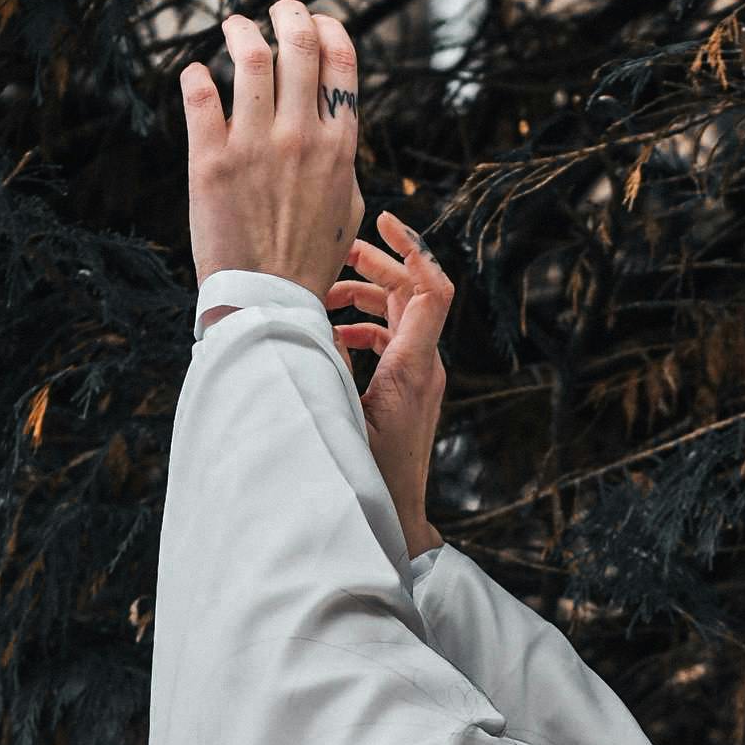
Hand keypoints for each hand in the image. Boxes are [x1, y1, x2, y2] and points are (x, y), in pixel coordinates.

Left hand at [181, 0, 365, 302]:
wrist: (269, 303)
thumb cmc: (309, 261)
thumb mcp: (346, 209)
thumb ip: (341, 160)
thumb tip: (334, 125)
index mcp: (339, 147)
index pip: (342, 61)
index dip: (328, 28)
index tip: (315, 23)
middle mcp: (300, 138)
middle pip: (299, 42)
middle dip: (288, 12)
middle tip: (275, 10)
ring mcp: (255, 146)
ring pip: (250, 54)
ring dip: (241, 29)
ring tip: (234, 28)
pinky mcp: (211, 160)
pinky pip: (199, 92)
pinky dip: (196, 74)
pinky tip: (198, 76)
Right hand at [323, 210, 455, 552]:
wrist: (397, 521)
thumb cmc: (369, 478)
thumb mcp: (341, 417)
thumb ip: (330, 367)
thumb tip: (312, 324)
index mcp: (414, 368)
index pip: (431, 291)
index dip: (412, 251)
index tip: (383, 223)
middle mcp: (426, 368)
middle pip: (412, 293)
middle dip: (376, 266)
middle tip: (337, 255)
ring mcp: (421, 379)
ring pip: (400, 316)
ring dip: (364, 297)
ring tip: (323, 297)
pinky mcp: (410, 391)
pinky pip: (394, 341)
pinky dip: (366, 327)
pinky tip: (334, 335)